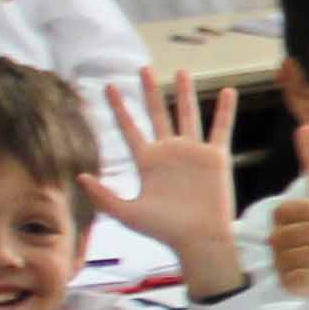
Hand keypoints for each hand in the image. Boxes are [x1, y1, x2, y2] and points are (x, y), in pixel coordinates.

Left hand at [84, 71, 246, 292]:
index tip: (109, 86)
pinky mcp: (215, 158)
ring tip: (182, 71)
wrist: (199, 241)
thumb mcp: (128, 214)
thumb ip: (103, 196)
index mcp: (147, 162)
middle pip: (158, 114)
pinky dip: (226, 111)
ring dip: (186, 93)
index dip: (119, 107)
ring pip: (188, 115)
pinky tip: (229, 91)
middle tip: (143, 68)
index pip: (130, 128)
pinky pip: (221, 129)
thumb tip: (79, 177)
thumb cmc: (164, 231)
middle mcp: (169, 153)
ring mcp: (193, 153)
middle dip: (150, 91)